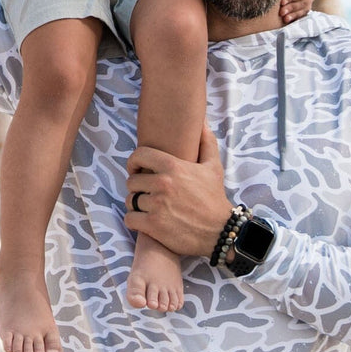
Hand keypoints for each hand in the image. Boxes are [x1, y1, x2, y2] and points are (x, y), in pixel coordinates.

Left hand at [124, 123, 233, 256]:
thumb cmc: (214, 197)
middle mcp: (162, 183)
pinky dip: (134, 220)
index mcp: (173, 166)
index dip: (134, 162)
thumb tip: (201, 121)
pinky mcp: (153, 226)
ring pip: (130, 200)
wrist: (220, 231)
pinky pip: (130, 219)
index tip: (137, 169)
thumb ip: (205, 141)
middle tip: (146, 192)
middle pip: (132, 180)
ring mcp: (156, 205)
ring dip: (135, 204)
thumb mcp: (213, 166)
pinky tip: (143, 221)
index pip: (139, 155)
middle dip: (137, 186)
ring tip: (145, 207)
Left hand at [279, 0, 315, 21]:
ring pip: (303, 9)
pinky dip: (294, 17)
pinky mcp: (305, 7)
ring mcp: (309, 1)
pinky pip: (302, 14)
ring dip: (293, 14)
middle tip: (281, 12)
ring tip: (284, 17)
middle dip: (292, 7)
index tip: (282, 1)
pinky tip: (287, 20)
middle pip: (303, 2)